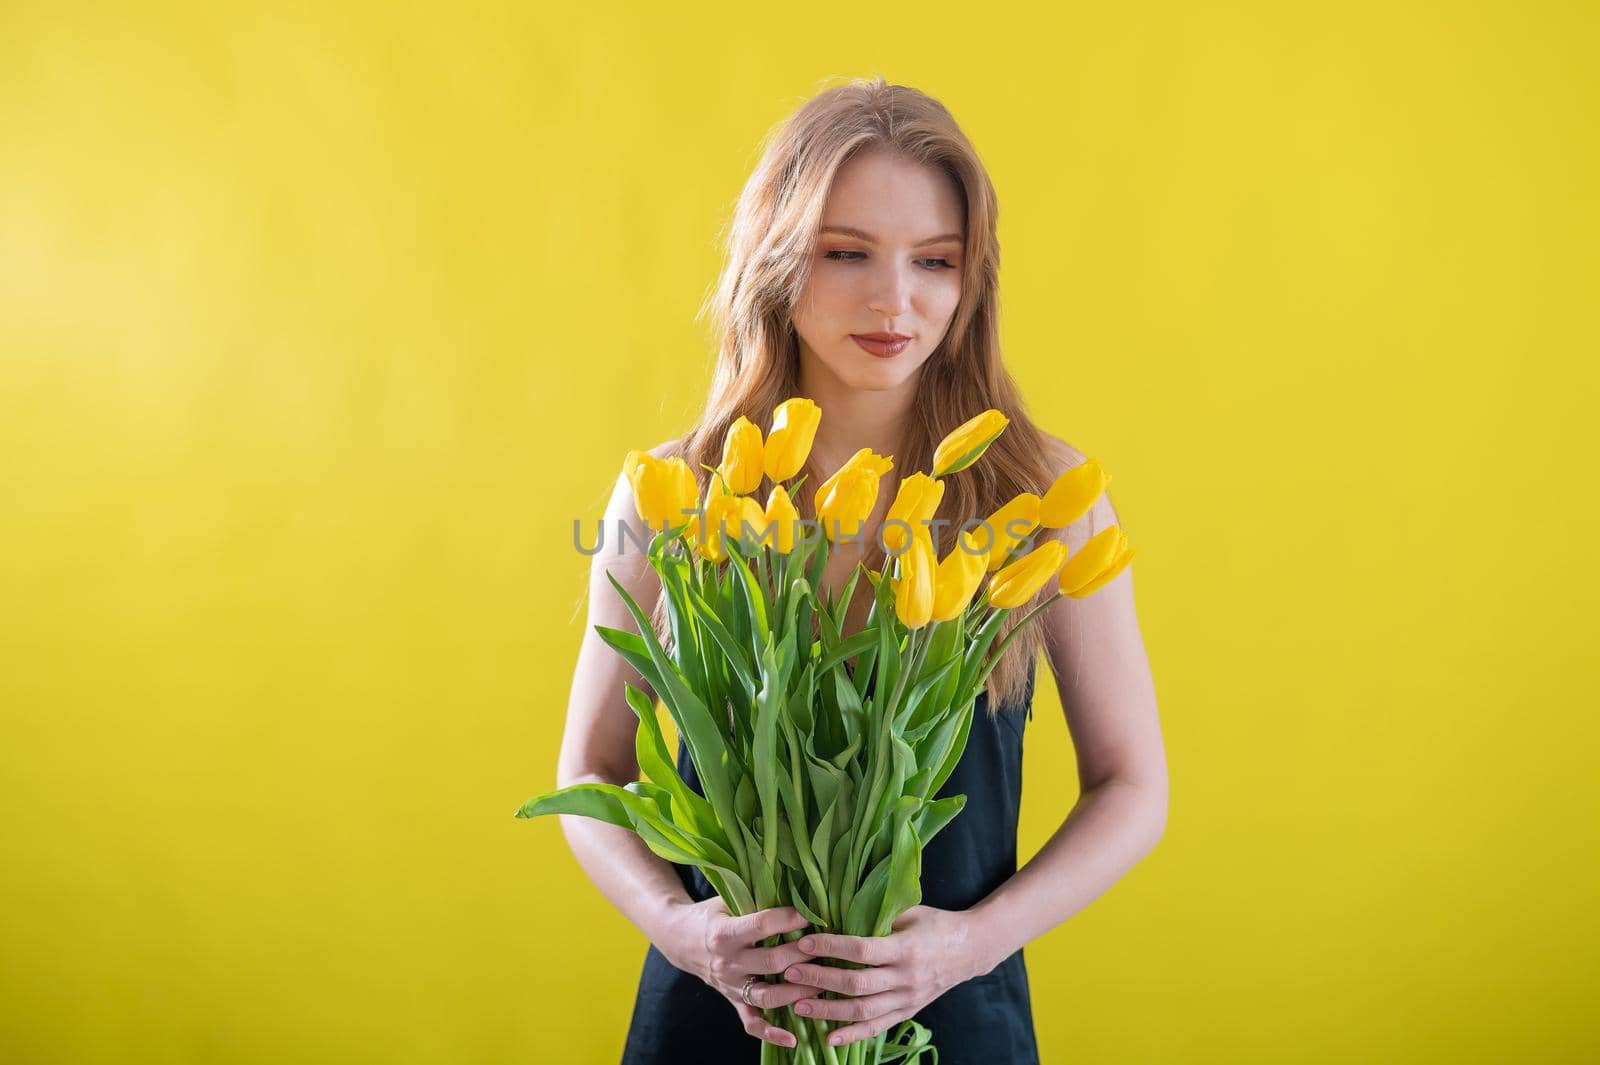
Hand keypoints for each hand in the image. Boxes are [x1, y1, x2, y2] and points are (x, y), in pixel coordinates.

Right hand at [659, 896, 828, 1049]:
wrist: (681, 939)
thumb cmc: (712, 914)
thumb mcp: (727, 899)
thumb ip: (756, 897)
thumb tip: (797, 890)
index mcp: (724, 933)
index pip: (763, 925)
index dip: (790, 919)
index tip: (812, 914)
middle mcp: (727, 963)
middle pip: (773, 962)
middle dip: (803, 953)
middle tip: (826, 945)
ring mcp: (731, 986)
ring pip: (769, 996)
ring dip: (798, 991)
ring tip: (823, 981)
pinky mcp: (733, 1000)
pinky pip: (752, 1023)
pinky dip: (771, 1033)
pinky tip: (793, 1038)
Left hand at [779, 905, 987, 1047]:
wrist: (970, 949)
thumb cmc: (935, 924)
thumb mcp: (909, 912)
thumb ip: (877, 915)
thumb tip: (836, 909)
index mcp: (906, 948)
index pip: (861, 949)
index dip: (831, 946)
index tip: (804, 942)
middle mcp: (906, 977)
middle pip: (857, 983)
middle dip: (820, 979)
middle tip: (791, 972)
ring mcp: (907, 999)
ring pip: (863, 1011)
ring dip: (828, 1011)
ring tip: (799, 1006)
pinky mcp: (908, 1012)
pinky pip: (877, 1028)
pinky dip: (852, 1035)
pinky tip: (829, 1038)